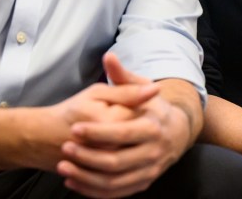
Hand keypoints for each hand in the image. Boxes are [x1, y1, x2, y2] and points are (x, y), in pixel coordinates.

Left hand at [56, 53, 192, 197]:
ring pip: (114, 182)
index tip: (74, 129)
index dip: (97, 133)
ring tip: (63, 168)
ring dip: (86, 178)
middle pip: (116, 162)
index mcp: (152, 127)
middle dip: (87, 157)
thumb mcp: (142, 89)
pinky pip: (116, 193)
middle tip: (65, 149)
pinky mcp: (142, 183)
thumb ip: (122, 76)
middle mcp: (152, 152)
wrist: (178, 132)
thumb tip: (108, 56)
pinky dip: (94, 191)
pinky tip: (74, 182)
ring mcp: (148, 171)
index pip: (121, 133)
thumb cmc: (154, 108)